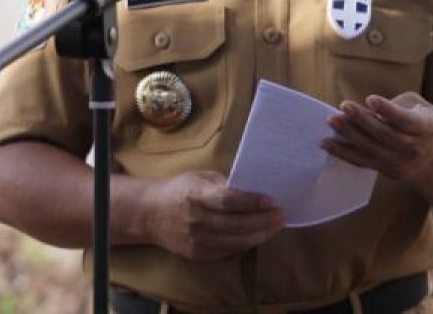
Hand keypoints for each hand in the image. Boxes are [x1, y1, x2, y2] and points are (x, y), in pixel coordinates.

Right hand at [141, 170, 283, 260]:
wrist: (151, 214)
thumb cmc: (181, 189)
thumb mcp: (201, 177)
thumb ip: (225, 184)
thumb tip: (255, 189)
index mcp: (196, 195)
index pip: (228, 200)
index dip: (251, 202)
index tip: (271, 200)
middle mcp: (196, 220)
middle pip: (236, 225)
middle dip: (263, 221)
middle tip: (282, 214)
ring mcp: (196, 241)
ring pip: (235, 242)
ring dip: (260, 235)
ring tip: (276, 226)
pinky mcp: (198, 255)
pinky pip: (228, 251)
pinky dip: (246, 243)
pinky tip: (259, 235)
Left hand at [322, 92, 432, 183]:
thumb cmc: (424, 124)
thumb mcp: (422, 107)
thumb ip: (399, 105)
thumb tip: (368, 107)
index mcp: (426, 128)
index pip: (406, 120)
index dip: (388, 110)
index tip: (371, 99)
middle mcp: (412, 147)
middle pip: (385, 135)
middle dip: (362, 120)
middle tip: (344, 106)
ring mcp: (397, 161)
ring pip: (370, 149)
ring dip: (348, 135)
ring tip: (332, 121)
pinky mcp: (383, 169)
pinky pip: (360, 161)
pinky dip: (342, 152)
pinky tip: (325, 142)